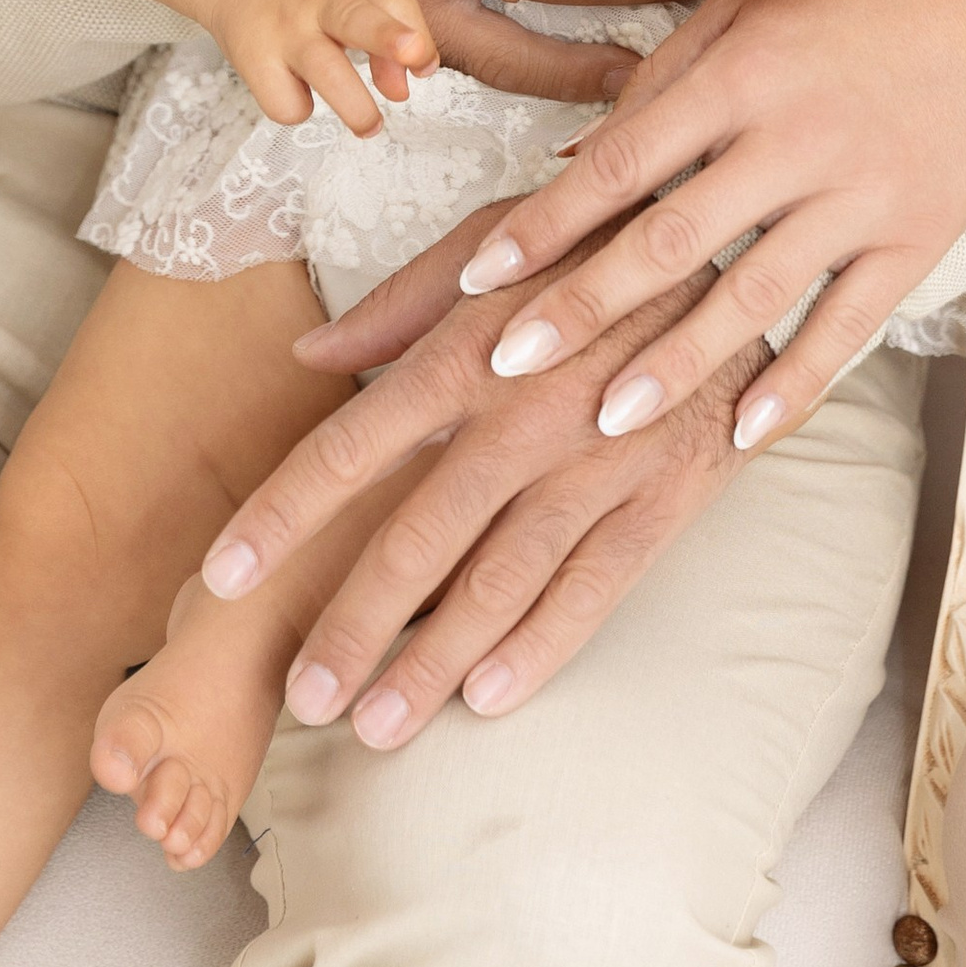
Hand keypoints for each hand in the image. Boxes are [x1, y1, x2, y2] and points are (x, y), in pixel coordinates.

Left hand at [194, 205, 765, 740]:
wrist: (744, 247)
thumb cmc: (598, 240)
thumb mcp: (495, 241)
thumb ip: (400, 305)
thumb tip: (308, 350)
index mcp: (468, 346)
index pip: (352, 443)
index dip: (282, 513)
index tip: (221, 576)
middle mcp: (523, 409)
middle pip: (418, 535)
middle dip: (353, 624)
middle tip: (303, 698)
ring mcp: (598, 458)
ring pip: (501, 579)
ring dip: (434, 661)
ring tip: (376, 726)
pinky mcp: (665, 492)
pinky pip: (594, 585)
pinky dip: (539, 647)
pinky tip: (487, 697)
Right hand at [195, 0, 436, 133]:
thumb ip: (384, 36)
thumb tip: (402, 92)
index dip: (416, 32)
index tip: (423, 63)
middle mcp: (319, 2)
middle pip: (356, 18)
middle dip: (387, 37)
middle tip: (414, 59)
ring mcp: (286, 31)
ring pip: (323, 70)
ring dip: (354, 105)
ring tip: (370, 127)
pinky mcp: (254, 60)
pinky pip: (285, 102)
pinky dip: (298, 108)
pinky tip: (298, 92)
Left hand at [450, 0, 965, 452]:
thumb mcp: (756, 16)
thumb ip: (665, 83)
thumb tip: (566, 158)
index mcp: (743, 72)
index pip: (622, 160)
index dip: (545, 222)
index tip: (479, 278)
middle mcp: (797, 135)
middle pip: (672, 235)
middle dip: (583, 304)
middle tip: (507, 363)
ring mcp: (862, 193)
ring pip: (755, 294)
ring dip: (676, 363)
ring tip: (605, 421)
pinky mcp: (920, 237)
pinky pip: (850, 323)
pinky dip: (796, 381)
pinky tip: (743, 432)